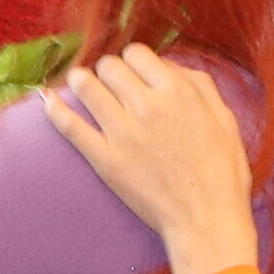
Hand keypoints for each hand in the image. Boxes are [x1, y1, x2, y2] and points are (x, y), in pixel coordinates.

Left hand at [47, 45, 263, 273]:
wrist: (206, 220)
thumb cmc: (222, 173)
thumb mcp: (225, 119)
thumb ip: (199, 86)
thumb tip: (170, 66)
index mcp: (177, 92)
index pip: (137, 53)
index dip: (134, 61)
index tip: (134, 73)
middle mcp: (147, 105)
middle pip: (109, 66)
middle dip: (109, 71)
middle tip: (112, 84)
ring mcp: (122, 132)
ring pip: (86, 86)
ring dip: (81, 81)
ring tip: (80, 84)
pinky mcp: (104, 159)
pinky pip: (70, 126)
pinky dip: (55, 109)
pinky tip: (48, 100)